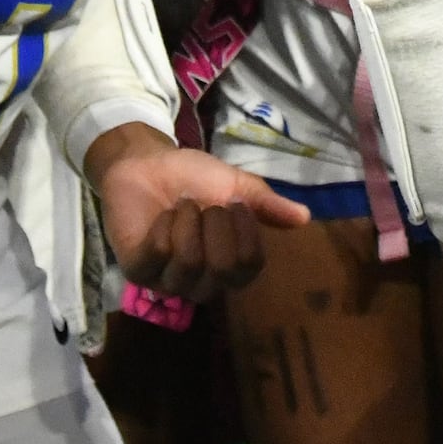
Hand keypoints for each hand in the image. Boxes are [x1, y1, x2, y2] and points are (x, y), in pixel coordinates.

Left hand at [90, 128, 309, 300]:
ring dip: (189, 222)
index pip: (249, 269)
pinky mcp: (138, 269)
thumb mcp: (235, 186)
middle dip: (218, 226)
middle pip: (223, 271)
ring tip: (182, 205)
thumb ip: (266, 205)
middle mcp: (200, 281)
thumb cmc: (192, 178)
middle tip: (207, 205)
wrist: (147, 162)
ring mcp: (166, 279)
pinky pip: (160, 254)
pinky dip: (166, 225)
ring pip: (190, 263)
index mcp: (227, 266)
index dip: (246, 234)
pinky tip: (162, 214)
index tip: (236, 204)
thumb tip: (304, 217)